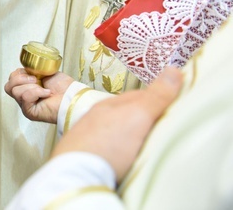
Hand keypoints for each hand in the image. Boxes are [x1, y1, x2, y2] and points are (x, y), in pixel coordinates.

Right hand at [4, 69, 73, 123]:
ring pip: (14, 91)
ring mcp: (25, 106)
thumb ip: (31, 71)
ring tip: (44, 88)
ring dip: (31, 86)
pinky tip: (46, 94)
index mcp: (26, 87)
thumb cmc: (63, 86)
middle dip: (21, 79)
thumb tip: (24, 70)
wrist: (72, 94)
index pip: (11, 80)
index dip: (19, 74)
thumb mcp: (44, 72)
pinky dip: (36, 92)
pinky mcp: (29, 112)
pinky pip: (24, 97)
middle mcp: (24, 98)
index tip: (32, 72)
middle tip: (36, 79)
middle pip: (8, 87)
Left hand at [51, 66, 182, 181]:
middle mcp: (96, 120)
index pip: (138, 96)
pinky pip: (108, 149)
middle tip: (164, 124)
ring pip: (116, 131)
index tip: (173, 103)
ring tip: (146, 143)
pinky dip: (119, 150)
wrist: (75, 176)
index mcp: (109, 107)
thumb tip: (173, 71)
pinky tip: (125, 159)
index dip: (158, 98)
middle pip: (126, 113)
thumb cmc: (105, 145)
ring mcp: (89, 139)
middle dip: (143, 116)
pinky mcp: (86, 159)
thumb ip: (155, 97)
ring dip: (130, 135)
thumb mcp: (137, 117)